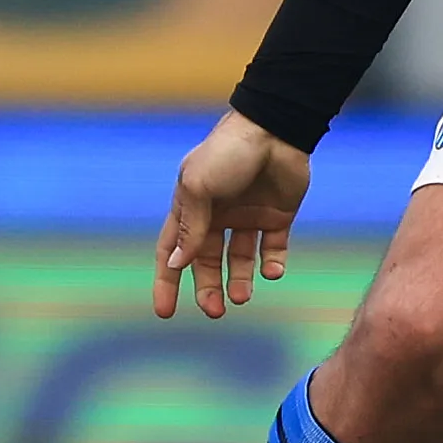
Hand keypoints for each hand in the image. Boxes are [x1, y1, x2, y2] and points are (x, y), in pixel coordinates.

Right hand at [153, 108, 311, 319]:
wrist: (275, 130)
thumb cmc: (228, 153)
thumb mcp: (199, 187)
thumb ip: (190, 227)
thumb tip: (176, 264)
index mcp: (191, 207)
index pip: (172, 251)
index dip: (166, 280)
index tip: (165, 311)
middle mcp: (217, 215)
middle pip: (208, 263)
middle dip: (208, 289)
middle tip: (215, 311)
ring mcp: (248, 217)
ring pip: (240, 261)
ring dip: (240, 282)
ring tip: (242, 297)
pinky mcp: (277, 217)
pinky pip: (273, 249)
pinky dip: (272, 265)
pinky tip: (271, 271)